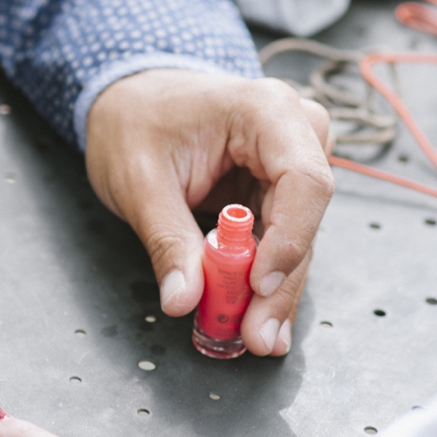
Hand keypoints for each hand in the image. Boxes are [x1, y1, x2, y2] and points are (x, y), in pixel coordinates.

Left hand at [85, 70, 333, 356]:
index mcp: (265, 110)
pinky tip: (254, 318)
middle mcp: (293, 133)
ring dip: (274, 293)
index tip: (259, 284)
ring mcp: (290, 163)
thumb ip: (167, 240)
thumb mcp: (138, 181)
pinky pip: (279, 243)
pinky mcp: (278, 193)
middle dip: (280, 283)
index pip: (304, 180)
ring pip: (296, 241)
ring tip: (252, 335)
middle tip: (256, 333)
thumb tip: (184, 298)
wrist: (131, 100)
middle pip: (305, 219)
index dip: (289, 238)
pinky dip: (262, 282)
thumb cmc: (135, 120)